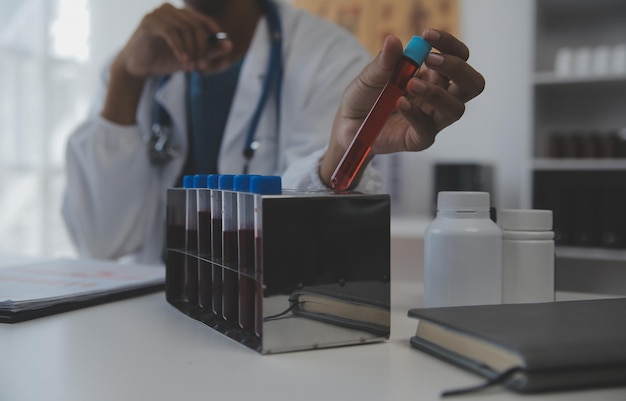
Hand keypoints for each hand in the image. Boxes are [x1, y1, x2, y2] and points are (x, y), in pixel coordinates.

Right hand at [102, 3, 233, 123]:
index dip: (215, 34)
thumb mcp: (190, 56)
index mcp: (179, 13)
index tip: (222, 48)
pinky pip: (171, 33)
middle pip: (195, 25)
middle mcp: (169, 8)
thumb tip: (229, 45)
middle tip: (202, 65)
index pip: (203, 20)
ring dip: (191, 51)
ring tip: (190, 67)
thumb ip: (209, 50)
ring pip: (184, 29)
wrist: (136, 67)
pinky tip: (184, 62)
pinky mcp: (149, 22)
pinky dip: (180, 49)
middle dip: (202, 47)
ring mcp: (158, 13)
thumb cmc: (162, 59)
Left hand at [321, 29, 484, 186]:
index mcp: (433, 76)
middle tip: (431, 60)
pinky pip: (427, 129)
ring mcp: (432, 120)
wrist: (347, 124)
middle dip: (457, 68)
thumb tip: (393, 40)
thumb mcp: (371, 75)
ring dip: (436, 93)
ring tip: (410, 84)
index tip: (428, 35)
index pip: (459, 57)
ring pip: (456, 108)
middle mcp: (439, 97)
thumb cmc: (365, 97)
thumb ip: (384, 61)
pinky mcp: (419, 139)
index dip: (450, 45)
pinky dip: (415, 114)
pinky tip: (400, 103)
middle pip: (472, 84)